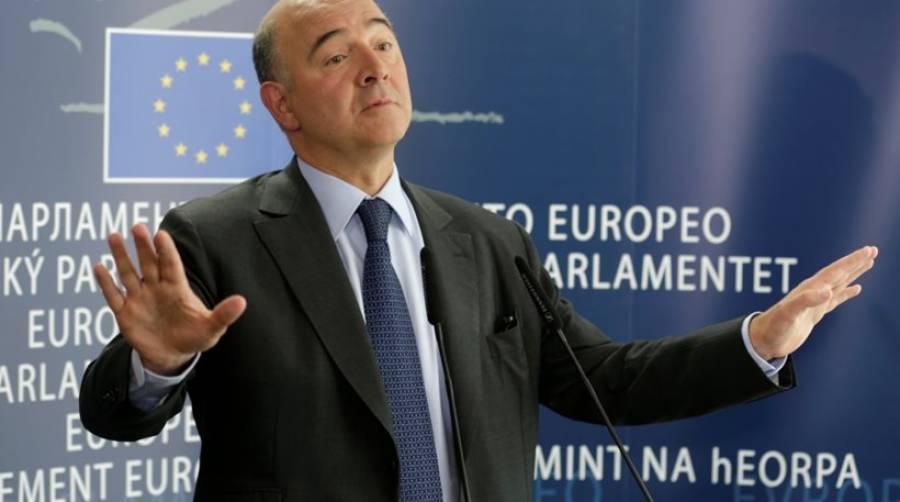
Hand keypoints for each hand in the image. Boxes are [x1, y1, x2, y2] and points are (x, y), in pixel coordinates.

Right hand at [94, 224, 245, 374]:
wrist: (172, 356)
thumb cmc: (194, 337)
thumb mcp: (212, 328)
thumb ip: (224, 314)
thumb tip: (242, 301)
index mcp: (177, 288)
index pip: (171, 265)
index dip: (166, 251)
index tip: (161, 234)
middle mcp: (156, 288)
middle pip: (148, 263)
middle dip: (142, 246)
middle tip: (137, 227)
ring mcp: (139, 299)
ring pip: (128, 274)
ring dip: (120, 256)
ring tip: (113, 236)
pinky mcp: (125, 313)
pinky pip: (114, 296)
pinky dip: (106, 283)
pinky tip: (98, 267)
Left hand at [749, 245, 877, 359]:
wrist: (764, 340)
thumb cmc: (774, 326)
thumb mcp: (789, 313)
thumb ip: (807, 301)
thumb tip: (828, 291)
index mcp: (809, 289)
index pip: (834, 271)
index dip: (851, 262)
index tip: (867, 251)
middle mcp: (813, 292)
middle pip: (838, 273)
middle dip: (855, 262)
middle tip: (873, 250)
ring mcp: (814, 302)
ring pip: (839, 283)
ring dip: (853, 273)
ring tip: (868, 263)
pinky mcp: (815, 313)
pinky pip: (835, 299)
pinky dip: (847, 293)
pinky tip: (856, 289)